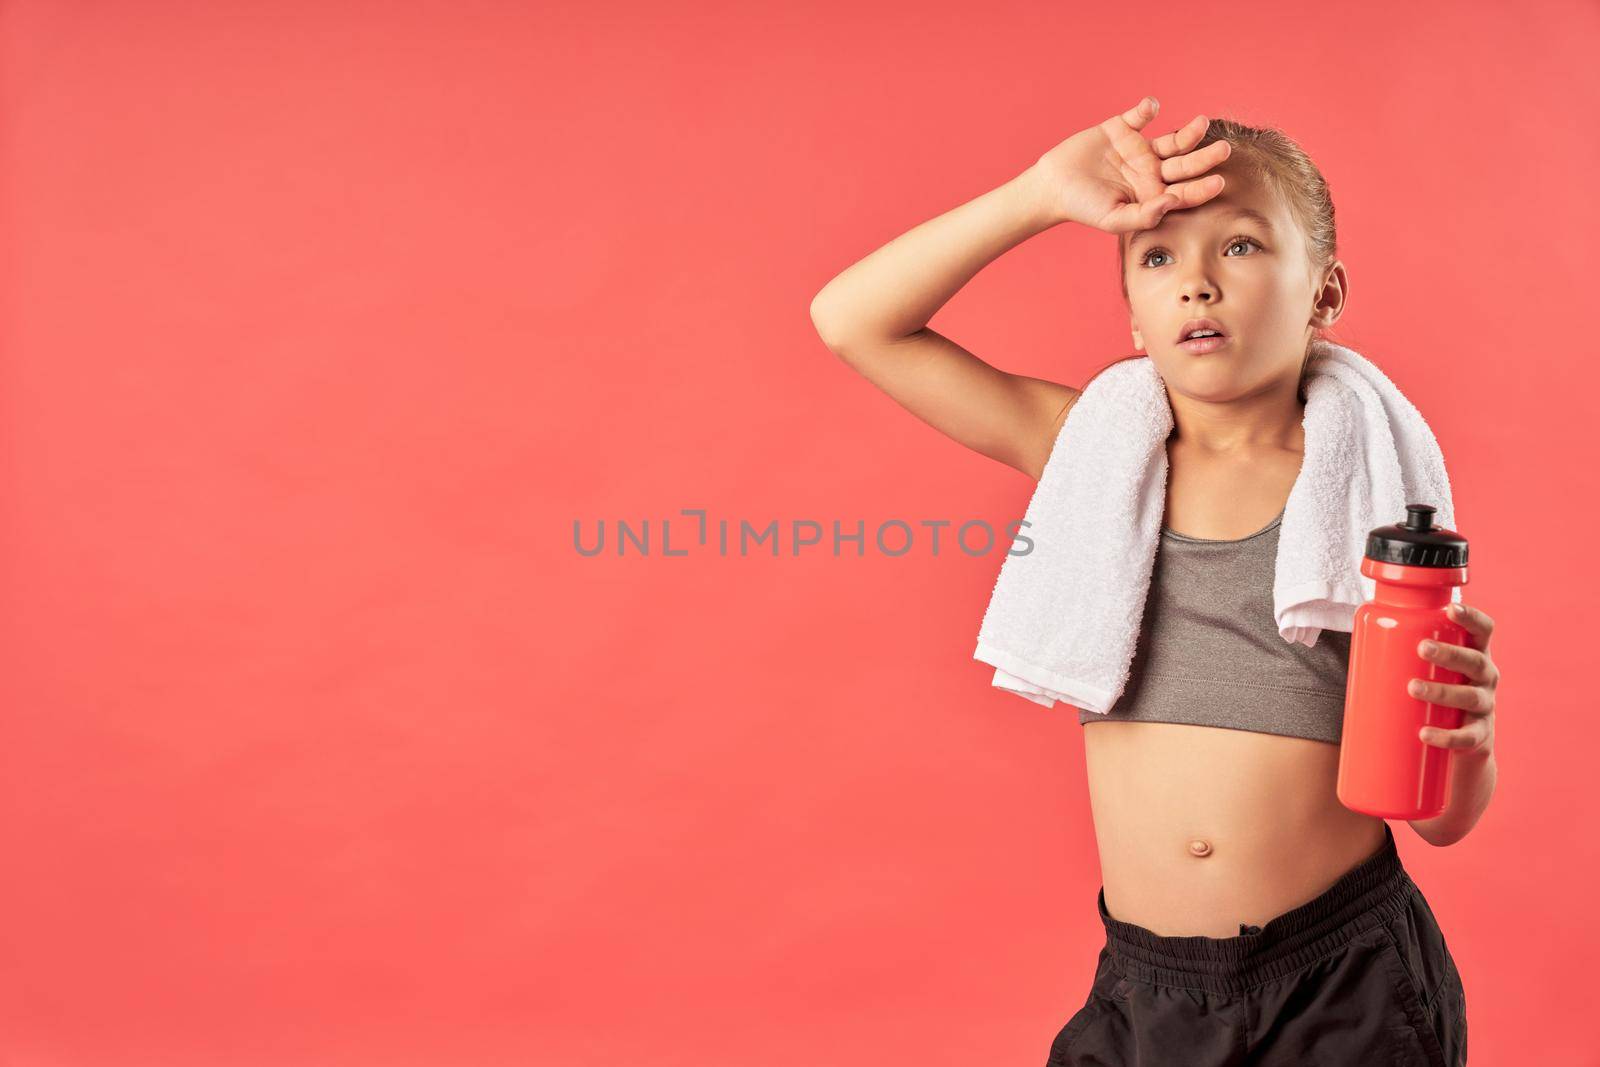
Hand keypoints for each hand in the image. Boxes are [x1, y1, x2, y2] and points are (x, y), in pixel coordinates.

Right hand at [1029, 95, 1231, 233]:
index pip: (1185, 192)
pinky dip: (1147, 109)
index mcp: (1153, 194)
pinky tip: (1151, 107)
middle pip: (1185, 164)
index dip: (1202, 188)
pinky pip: (1140, 116)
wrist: (1053, 186)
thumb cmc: (1083, 208)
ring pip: (1171, 139)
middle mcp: (1151, 170)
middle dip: (1205, 157)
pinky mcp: (1121, 128)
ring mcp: (1138, 148)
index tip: (1219, 182)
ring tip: (1202, 124)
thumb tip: (1172, 201)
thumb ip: (1144, 215)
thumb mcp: (1114, 219)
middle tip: (1224, 149)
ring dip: (1189, 132)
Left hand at [1411, 602, 1497, 760]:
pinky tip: (1424, 733)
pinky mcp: (1480, 735)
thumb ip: (1408, 651)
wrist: (1461, 740)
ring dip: (1442, 692)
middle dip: (1450, 654)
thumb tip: (1360, 634)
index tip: (1452, 609)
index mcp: (1475, 654)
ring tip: (1413, 687)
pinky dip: (1446, 736)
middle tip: (1422, 648)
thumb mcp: (1431, 668)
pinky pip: (1466, 737)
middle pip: (1475, 662)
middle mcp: (1485, 677)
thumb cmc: (1438, 690)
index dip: (1473, 618)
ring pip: (1470, 697)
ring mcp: (1485, 706)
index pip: (1483, 631)